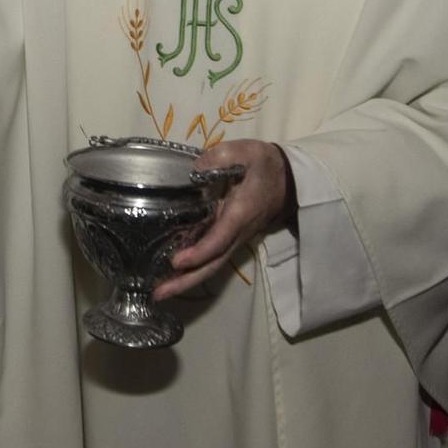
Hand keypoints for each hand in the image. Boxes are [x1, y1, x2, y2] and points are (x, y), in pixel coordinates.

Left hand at [154, 141, 293, 300]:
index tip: (177, 261)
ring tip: (159, 293)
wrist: (289, 179)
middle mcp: (238, 232)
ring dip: (187, 280)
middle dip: (186, 281)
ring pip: (212, 265)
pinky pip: (212, 258)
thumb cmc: (265, 165)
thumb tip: (195, 168)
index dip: (199, 253)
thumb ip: (222, 156)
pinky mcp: (230, 237)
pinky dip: (193, 269)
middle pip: (213, 263)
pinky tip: (172, 274)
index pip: (219, 239)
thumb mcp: (247, 152)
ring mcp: (235, 238)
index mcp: (241, 213)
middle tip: (159, 294)